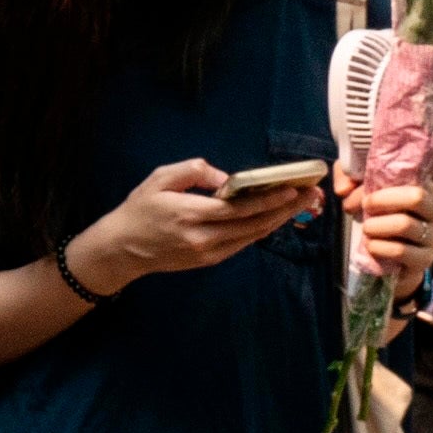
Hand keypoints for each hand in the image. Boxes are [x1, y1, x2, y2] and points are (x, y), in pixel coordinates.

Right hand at [75, 158, 320, 286]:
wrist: (122, 248)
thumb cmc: (138, 209)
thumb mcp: (158, 179)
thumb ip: (193, 172)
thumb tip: (226, 178)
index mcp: (190, 214)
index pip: (239, 208)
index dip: (269, 200)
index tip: (292, 188)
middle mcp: (203, 237)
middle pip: (253, 224)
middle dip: (285, 208)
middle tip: (311, 195)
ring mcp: (207, 252)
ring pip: (252, 236)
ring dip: (278, 220)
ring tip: (300, 205)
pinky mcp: (208, 260)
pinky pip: (241, 244)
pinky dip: (260, 230)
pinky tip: (273, 218)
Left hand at [348, 161, 432, 294]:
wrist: (391, 256)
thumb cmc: (379, 214)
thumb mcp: (363, 188)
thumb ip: (349, 177)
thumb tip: (343, 190)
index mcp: (428, 190)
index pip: (415, 177)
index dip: (387, 182)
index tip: (367, 190)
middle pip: (416, 198)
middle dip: (383, 201)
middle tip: (365, 206)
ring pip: (405, 225)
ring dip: (377, 226)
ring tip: (366, 228)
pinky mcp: (424, 260)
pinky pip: (401, 250)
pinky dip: (380, 247)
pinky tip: (371, 245)